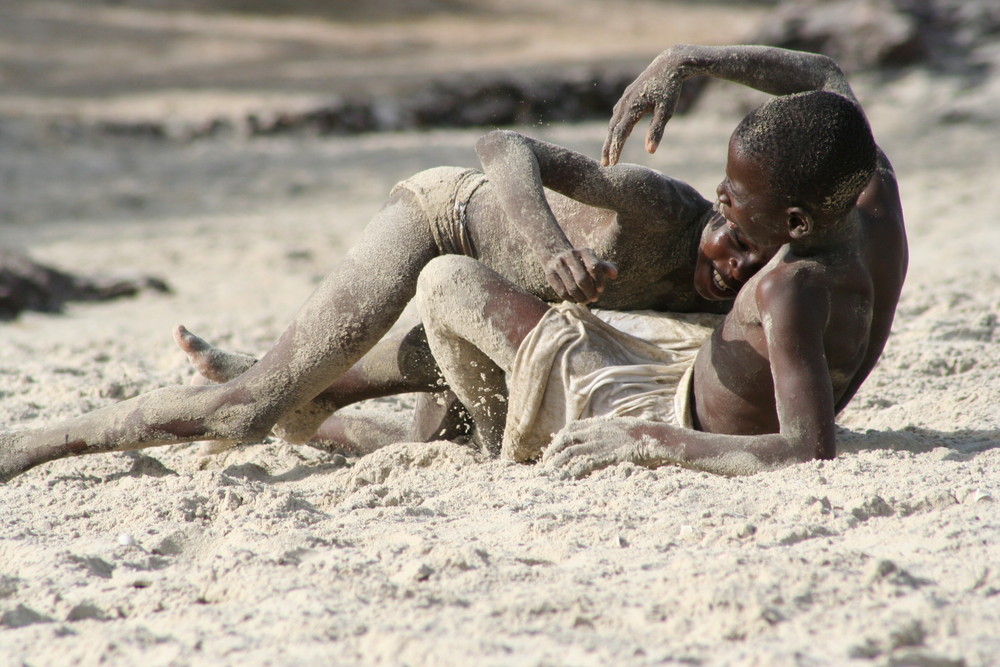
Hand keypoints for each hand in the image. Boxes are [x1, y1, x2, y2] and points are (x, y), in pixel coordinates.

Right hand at [543, 248, 618, 303]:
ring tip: (586, 301)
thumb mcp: (593, 262)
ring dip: (581, 298)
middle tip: (594, 299)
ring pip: (572, 288)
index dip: (599, 281)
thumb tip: (615, 274)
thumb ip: (605, 268)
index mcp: (584, 252)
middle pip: (582, 280)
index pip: (595, 267)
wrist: (556, 255)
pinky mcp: (550, 274)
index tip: (601, 290)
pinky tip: (575, 299)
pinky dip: (570, 299)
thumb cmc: (581, 263)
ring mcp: (558, 264)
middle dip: (590, 292)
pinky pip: (562, 292)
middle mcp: (570, 256)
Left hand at [543, 417, 674, 477]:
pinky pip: (579, 465)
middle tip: (546, 462)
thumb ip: (610, 429)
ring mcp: (596, 445)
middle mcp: (593, 432)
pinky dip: (569, 472)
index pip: (571, 428)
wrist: (652, 437)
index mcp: (597, 424)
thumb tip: (609, 432)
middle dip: (552, 451)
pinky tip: (564, 479)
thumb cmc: (643, 434)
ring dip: (556, 463)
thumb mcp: (622, 426)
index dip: (560, 438)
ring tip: (549, 473)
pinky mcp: (601, 458)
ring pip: (567, 453)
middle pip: (564, 439)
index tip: (554, 447)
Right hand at [602, 52, 684, 165]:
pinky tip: (617, 132)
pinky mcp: (628, 95)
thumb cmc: (670, 88)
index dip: (616, 149)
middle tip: (605, 164)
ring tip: (609, 152)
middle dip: (608, 147)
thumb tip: (650, 152)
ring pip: (613, 121)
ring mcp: (625, 98)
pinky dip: (615, 126)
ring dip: (610, 137)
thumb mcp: (666, 111)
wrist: (670, 64)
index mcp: (633, 107)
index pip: (620, 134)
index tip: (613, 164)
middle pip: (612, 129)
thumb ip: (656, 131)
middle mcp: (625, 103)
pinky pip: (617, 113)